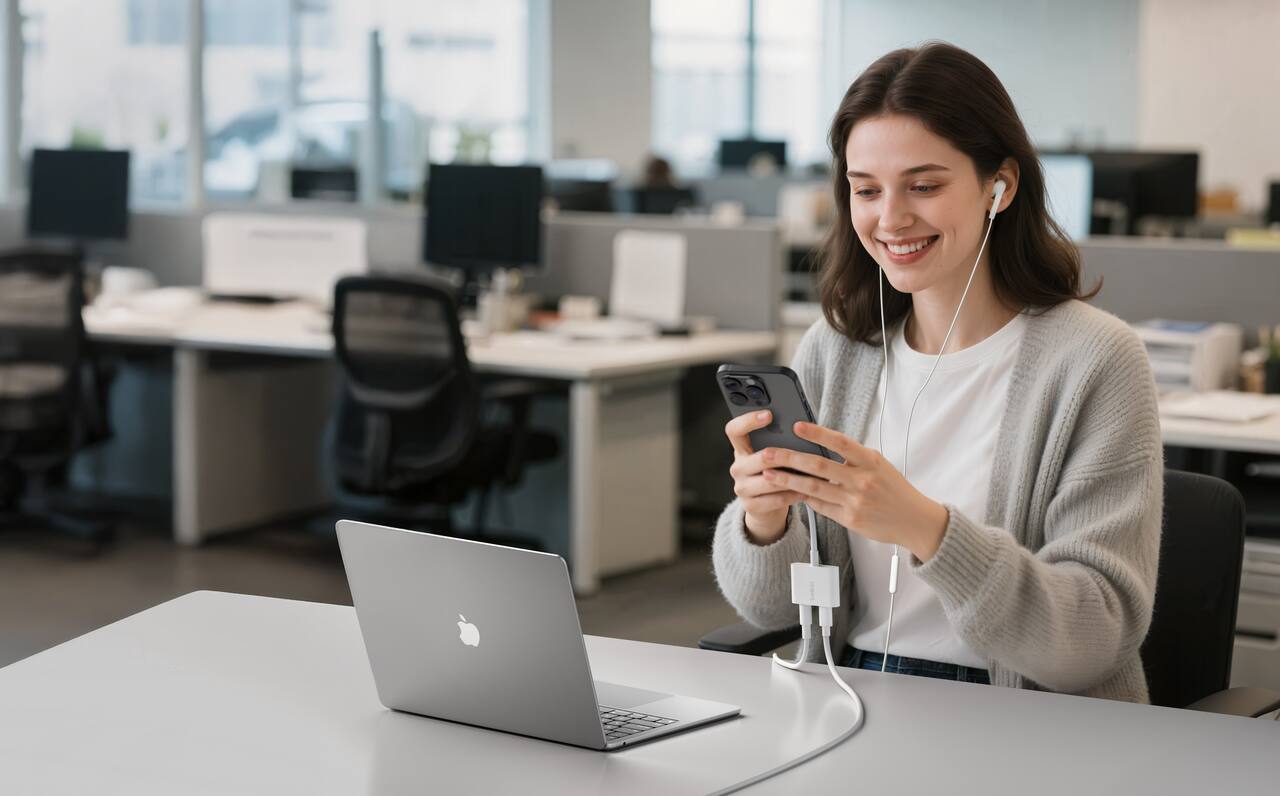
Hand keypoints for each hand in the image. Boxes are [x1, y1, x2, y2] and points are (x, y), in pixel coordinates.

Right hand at [724, 410, 803, 543]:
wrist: (766, 507)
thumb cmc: (776, 474)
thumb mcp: (774, 456)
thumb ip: (780, 442)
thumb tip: (803, 427)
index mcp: (740, 449)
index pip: (734, 429)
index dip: (749, 420)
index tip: (769, 414)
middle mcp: (737, 467)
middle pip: (761, 457)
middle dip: (786, 456)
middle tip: (803, 454)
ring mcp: (741, 488)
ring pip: (771, 480)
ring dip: (794, 478)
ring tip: (813, 475)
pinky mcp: (750, 506)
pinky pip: (776, 499)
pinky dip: (793, 495)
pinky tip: (808, 492)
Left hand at [758, 422, 949, 561]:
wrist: (914, 520)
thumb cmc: (894, 489)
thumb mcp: (879, 466)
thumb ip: (853, 458)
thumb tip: (821, 447)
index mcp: (871, 461)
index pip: (840, 442)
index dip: (817, 433)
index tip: (797, 426)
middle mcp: (862, 480)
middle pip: (819, 466)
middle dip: (789, 458)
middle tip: (768, 453)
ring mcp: (855, 501)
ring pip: (814, 488)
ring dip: (788, 480)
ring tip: (768, 474)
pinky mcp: (850, 520)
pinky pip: (821, 506)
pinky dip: (805, 497)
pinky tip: (790, 491)